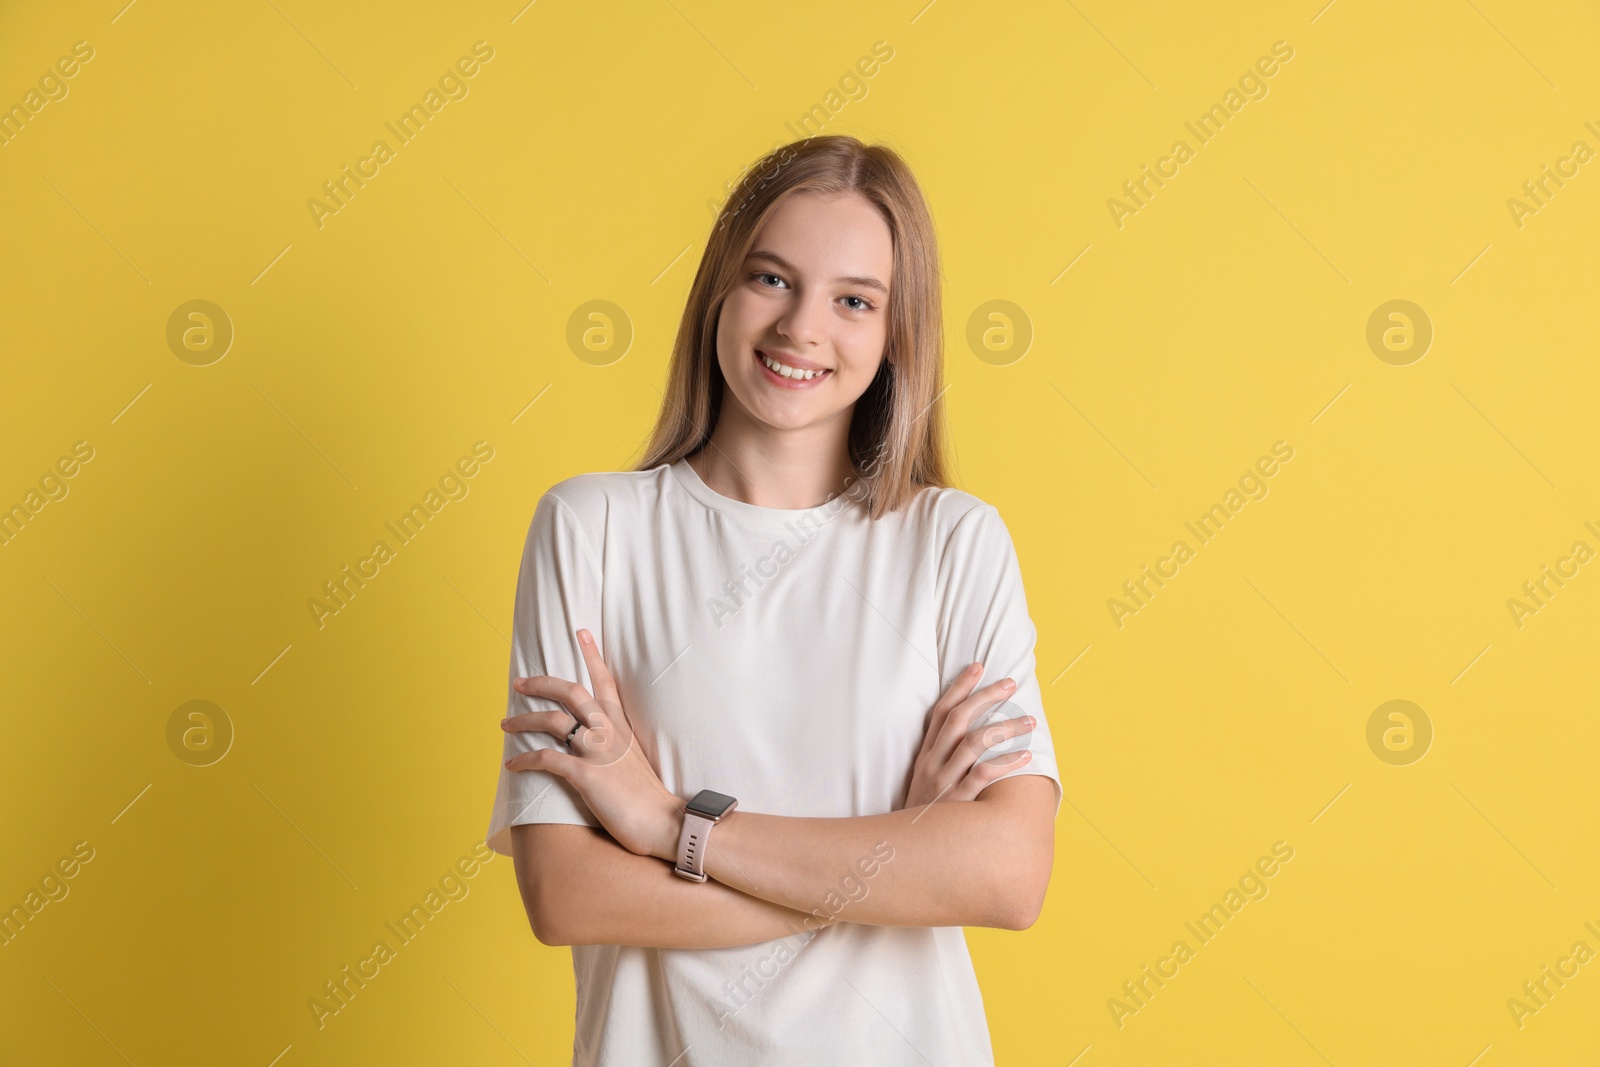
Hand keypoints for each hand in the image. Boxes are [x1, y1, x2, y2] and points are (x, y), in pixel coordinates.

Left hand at [502, 629, 683, 861]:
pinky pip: (548, 759)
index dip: (592, 655)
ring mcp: (598, 752)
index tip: (580, 632)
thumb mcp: (636, 760)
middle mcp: (609, 732)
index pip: (605, 682)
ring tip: (506, 723)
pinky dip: (525, 759)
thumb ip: (618, 745)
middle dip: (542, 683)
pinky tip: (512, 764)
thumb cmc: (650, 797)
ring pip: (554, 721)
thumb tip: (601, 743)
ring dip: (525, 719)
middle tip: (519, 681)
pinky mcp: (587, 776)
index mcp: (623, 726)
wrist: (664, 822)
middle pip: (572, 692)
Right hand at [902, 662, 1034, 808]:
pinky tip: (1027, 755)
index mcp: (924, 755)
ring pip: (975, 743)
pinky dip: (1007, 762)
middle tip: (1010, 683)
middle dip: (985, 696)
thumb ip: (941, 759)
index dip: (959, 686)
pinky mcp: (957, 802)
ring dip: (1005, 727)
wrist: (906, 853)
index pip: (941, 711)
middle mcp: (932, 763)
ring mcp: (944, 782)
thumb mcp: (924, 783)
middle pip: (959, 719)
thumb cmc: (925, 816)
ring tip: (1030, 720)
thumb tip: (967, 735)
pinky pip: (984, 776)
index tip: (978, 666)